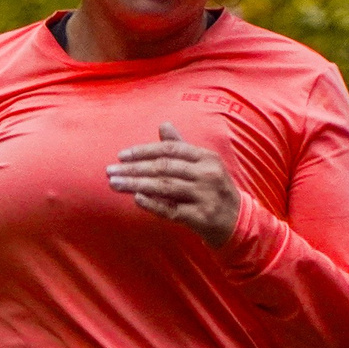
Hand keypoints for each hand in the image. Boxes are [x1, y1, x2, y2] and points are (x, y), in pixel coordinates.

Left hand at [107, 123, 240, 247]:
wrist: (238, 222)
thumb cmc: (214, 189)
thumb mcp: (204, 165)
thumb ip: (181, 147)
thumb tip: (163, 125)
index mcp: (206, 157)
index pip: (170, 149)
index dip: (144, 151)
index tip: (121, 155)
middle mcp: (207, 174)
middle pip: (164, 168)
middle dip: (134, 168)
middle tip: (110, 171)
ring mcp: (205, 197)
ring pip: (165, 187)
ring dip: (136, 185)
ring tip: (115, 184)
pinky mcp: (201, 218)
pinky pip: (172, 209)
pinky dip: (153, 204)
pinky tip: (136, 198)